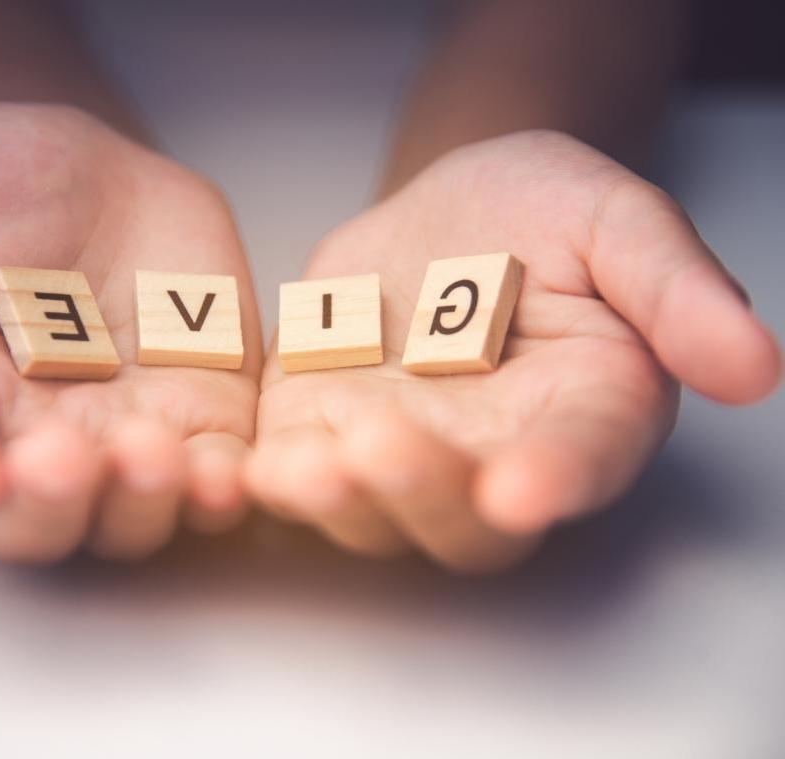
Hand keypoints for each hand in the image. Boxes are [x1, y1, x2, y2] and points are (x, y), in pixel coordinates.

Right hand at [0, 103, 262, 561]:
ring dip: (142, 501)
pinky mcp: (202, 418)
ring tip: (151, 452)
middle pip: (38, 518)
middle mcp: (34, 438)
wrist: (98, 169)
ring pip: (131, 513)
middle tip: (64, 457)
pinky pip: (216, 474)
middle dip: (53, 503)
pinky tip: (228, 474)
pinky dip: (224, 488)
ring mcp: (123, 436)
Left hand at [246, 130, 780, 571]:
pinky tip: (241, 465)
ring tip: (299, 469)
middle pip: (464, 519)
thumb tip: (754, 366)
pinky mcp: (326, 434)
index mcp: (579, 413)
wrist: (445, 213)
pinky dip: (271, 481)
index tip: (524, 488)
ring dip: (336, 502)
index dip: (554, 482)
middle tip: (383, 446)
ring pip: (373, 513)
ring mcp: (402, 454)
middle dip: (422, 496)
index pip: (577, 464)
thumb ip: (676, 290)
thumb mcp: (615, 221)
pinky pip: (299, 475)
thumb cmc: (540, 213)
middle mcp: (491, 457)